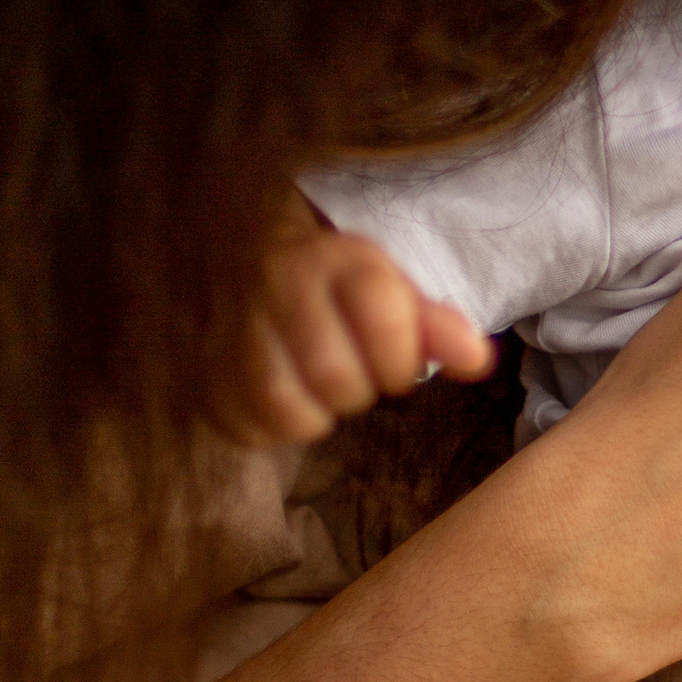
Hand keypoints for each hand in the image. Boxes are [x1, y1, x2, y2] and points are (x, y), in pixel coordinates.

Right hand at [223, 191, 494, 443]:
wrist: (246, 252)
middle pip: (336, 376)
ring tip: (320, 393)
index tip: (397, 362)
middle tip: (356, 375)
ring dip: (316, 416)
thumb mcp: (391, 290)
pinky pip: (244, 426)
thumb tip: (475, 360)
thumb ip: (436, 324)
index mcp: (336, 259)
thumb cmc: (337, 287)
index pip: (384, 320)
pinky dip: (271, 430)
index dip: (402, 360)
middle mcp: (278, 283)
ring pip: (285, 407)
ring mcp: (233, 325)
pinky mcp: (205, 366)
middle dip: (361, 391)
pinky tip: (284, 400)